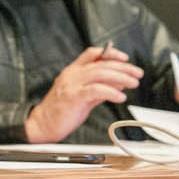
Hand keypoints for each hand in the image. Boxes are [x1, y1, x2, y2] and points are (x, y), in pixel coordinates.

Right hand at [25, 46, 144, 142]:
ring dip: (121, 77)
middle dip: (123, 67)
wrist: (42, 125)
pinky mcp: (73, 97)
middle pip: (102, 63)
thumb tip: (119, 82)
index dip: (111, 53)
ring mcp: (72, 84)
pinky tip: (120, 96)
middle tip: (137, 73)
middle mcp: (72, 74)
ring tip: (133, 83)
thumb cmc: (61, 111)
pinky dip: (111, 92)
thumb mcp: (83, 95)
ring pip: (100, 73)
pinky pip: (96, 90)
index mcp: (73, 71)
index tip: (125, 58)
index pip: (93, 53)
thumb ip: (100, 87)